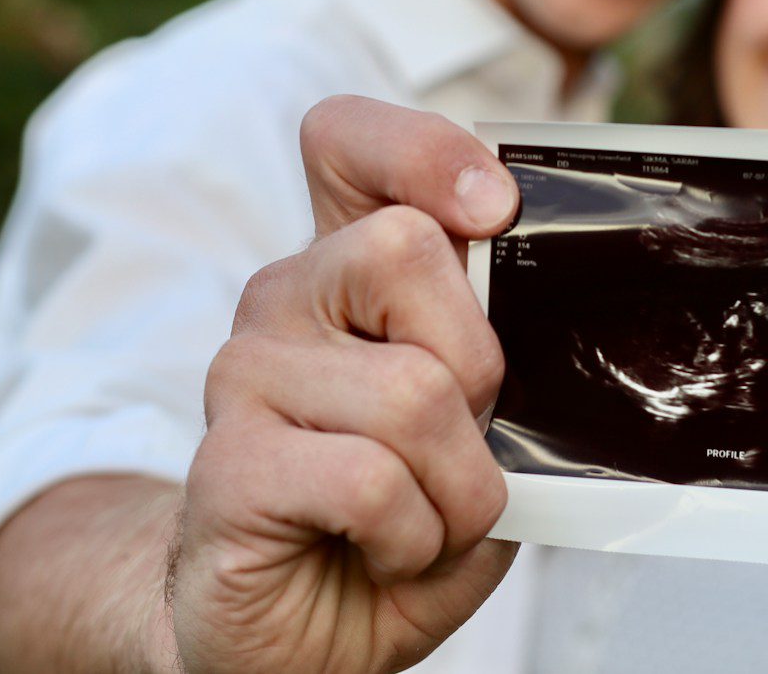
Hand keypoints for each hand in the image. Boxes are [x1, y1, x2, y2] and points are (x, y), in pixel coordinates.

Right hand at [169, 97, 521, 672]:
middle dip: (479, 366)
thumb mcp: (479, 426)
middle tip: (464, 440)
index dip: (424, 150)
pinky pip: (372, 478)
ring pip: (411, 390)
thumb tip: (541, 322)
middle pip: (404, 248)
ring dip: (459, 486)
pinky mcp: (227, 465)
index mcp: (349, 272)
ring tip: (425, 520)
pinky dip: (413, 535)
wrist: (306, 635)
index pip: (349, 143)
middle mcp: (286, 300)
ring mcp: (245, 376)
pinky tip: (384, 551)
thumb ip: (500, 355)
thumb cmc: (399, 521)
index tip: (493, 207)